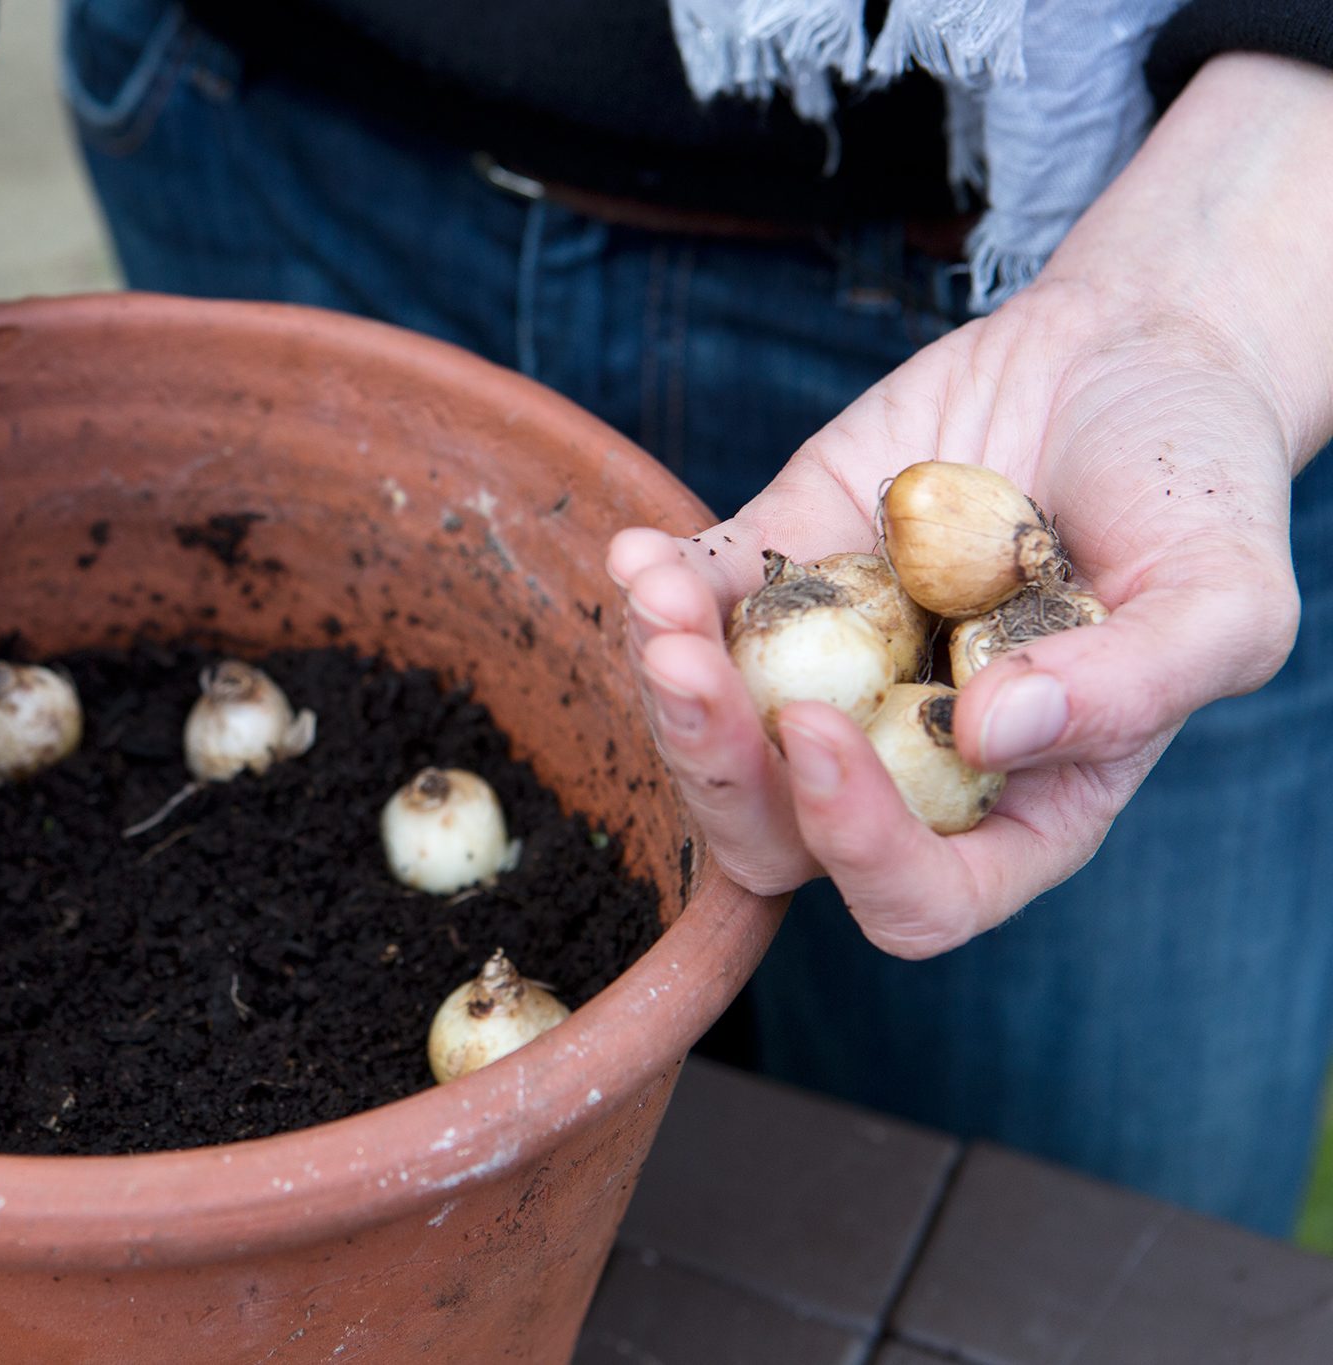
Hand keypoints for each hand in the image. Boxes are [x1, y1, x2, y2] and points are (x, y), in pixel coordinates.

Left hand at [607, 53, 1332, 956]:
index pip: (916, 898)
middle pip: (775, 835)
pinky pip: (696, 615)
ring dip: (665, 679)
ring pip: (713, 737)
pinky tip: (641, 555)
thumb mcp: (1224, 593)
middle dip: (716, 769)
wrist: (1129, 354)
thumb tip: (991, 737)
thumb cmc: (1197, 488)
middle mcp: (905, 759)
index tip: (820, 737)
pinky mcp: (779, 580)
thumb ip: (1136, 685)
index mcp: (1016, 804)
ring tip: (658, 595)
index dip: (855, 849)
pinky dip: (655, 591)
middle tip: (689, 672)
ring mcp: (831, 671)